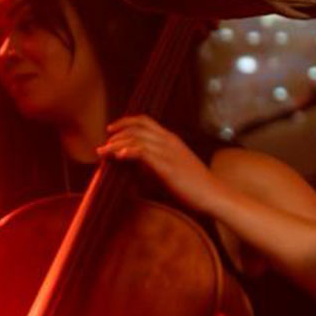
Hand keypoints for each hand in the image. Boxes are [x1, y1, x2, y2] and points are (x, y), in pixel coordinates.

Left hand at [98, 116, 223, 215]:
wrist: (213, 194)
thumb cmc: (194, 185)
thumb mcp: (173, 167)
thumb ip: (154, 163)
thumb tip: (132, 166)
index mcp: (171, 139)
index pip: (145, 121)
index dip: (125, 122)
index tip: (110, 130)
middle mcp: (169, 141)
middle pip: (137, 128)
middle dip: (116, 135)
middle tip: (102, 146)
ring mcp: (169, 152)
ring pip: (137, 139)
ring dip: (116, 144)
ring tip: (103, 153)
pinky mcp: (167, 166)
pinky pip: (144, 153)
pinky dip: (129, 152)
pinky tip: (119, 157)